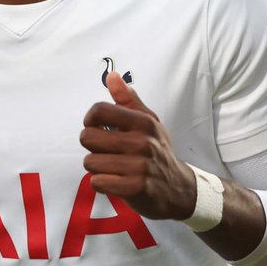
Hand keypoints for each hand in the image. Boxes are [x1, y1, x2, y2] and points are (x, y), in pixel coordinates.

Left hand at [79, 71, 196, 220]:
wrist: (178, 189)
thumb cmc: (157, 152)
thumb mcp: (148, 122)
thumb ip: (127, 100)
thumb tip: (111, 76)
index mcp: (143, 122)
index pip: (99, 110)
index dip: (90, 120)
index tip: (98, 128)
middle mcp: (142, 142)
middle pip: (88, 137)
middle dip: (92, 146)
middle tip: (107, 152)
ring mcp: (140, 166)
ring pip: (90, 162)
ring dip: (97, 168)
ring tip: (113, 168)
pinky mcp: (135, 188)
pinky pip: (97, 182)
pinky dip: (101, 183)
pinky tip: (115, 182)